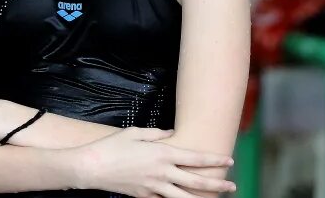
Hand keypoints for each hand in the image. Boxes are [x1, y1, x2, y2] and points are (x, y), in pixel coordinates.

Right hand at [74, 128, 235, 197]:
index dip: (213, 159)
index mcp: (161, 154)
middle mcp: (162, 172)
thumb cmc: (112, 146)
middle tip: (232, 186)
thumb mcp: (134, 133)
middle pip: (196, 181)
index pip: (195, 158)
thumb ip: (156, 134)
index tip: (228, 160)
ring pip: (185, 197)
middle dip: (217, 184)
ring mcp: (154, 187)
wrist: (92, 167)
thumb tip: (171, 134)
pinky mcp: (145, 197)